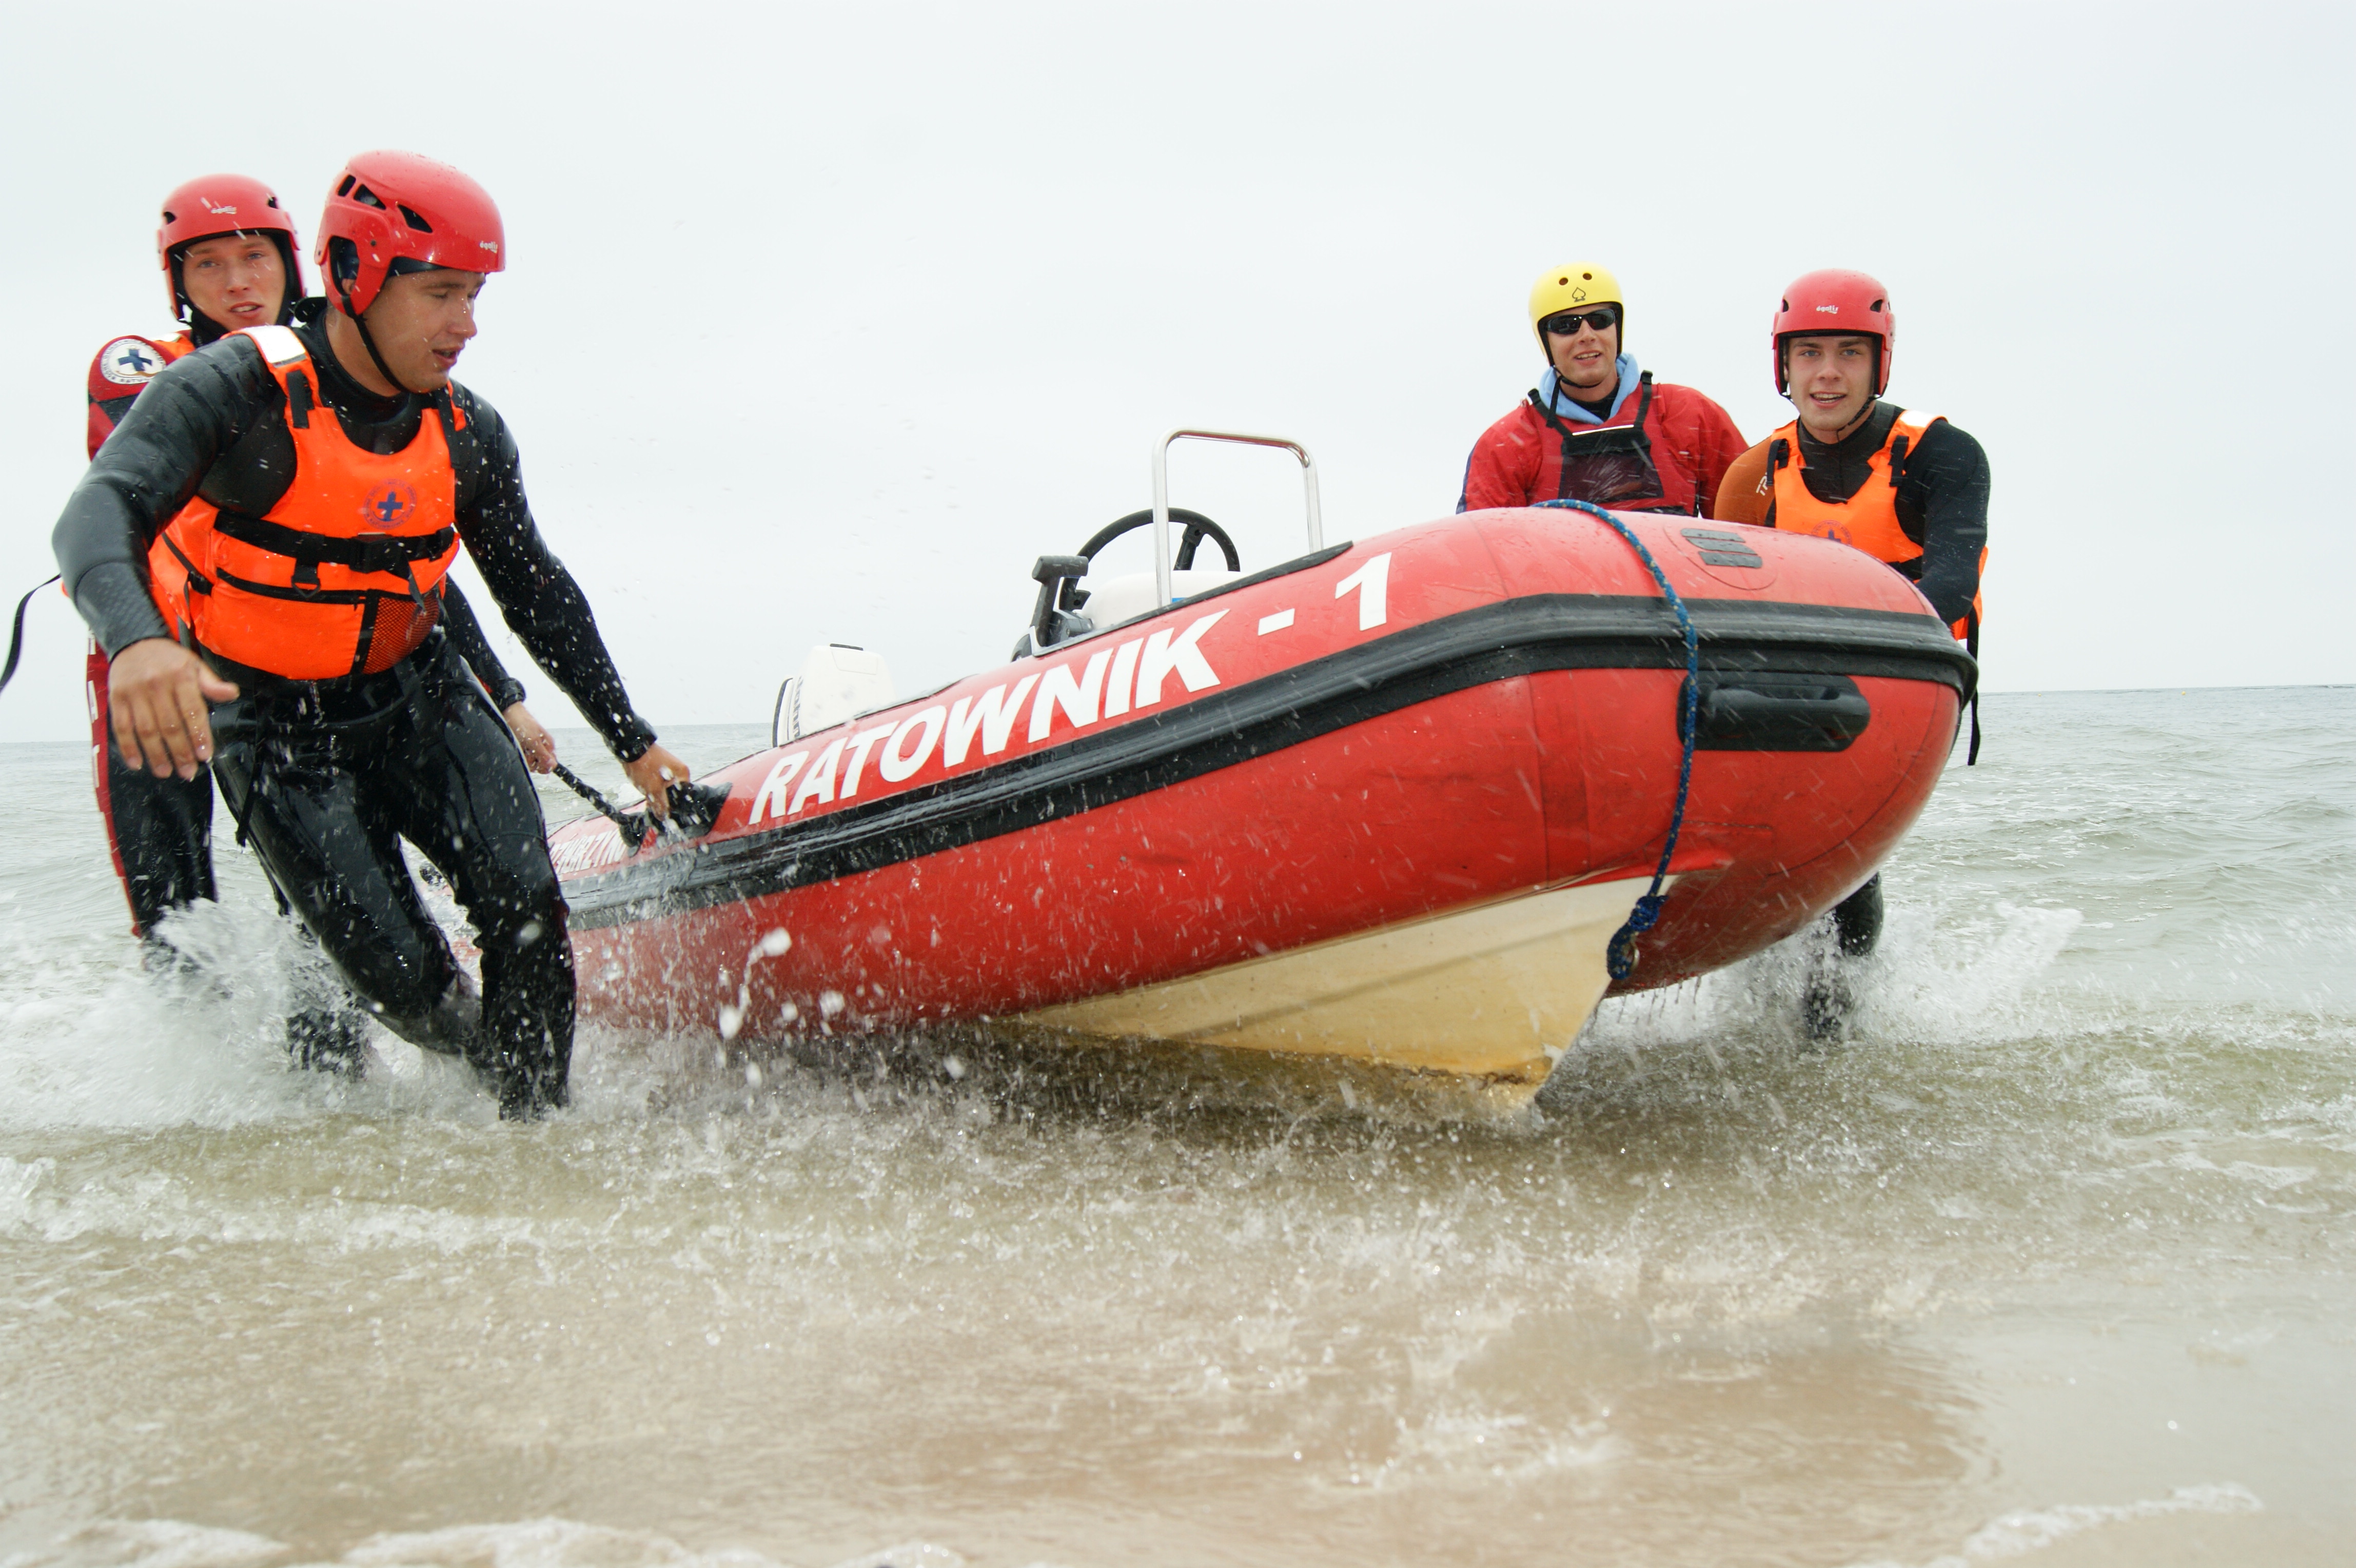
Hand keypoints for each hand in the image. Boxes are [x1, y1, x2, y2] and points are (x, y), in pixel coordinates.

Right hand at [109, 639, 238, 779]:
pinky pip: (121, 727)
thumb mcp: (194, 664)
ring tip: (165, 772)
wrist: (134, 641)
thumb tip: (232, 693)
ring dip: (156, 754)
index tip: (204, 755)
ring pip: (145, 730)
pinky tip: (137, 763)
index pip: (192, 711)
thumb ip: (211, 683)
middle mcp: (156, 685)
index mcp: (180, 677)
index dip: (199, 735)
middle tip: (187, 771)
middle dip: (180, 752)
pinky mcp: (116, 698)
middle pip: (169, 725)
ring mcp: (134, 693)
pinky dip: (128, 747)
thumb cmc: (168, 658)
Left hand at [502, 702, 556, 772]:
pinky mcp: (524, 747)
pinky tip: (516, 746)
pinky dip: (519, 754)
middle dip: (531, 761)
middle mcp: (542, 748)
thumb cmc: (522, 723)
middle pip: (540, 765)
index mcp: (549, 746)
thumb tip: (553, 766)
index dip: (542, 766)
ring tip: (520, 745)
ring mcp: (532, 748)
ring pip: (530, 762)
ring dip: (524, 757)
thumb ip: (543, 754)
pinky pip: (523, 757)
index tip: (534, 760)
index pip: (551, 765)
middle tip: (526, 750)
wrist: (508, 712)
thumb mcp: (533, 740)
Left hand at [621, 743, 691, 818]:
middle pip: (673, 794)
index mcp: (682, 774)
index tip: (663, 813)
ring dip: (656, 795)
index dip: (672, 807)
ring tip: (646, 794)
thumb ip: (660, 806)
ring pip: (664, 789)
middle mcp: (678, 771)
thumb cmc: (645, 765)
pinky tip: (644, 791)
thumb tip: (664, 818)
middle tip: (652, 805)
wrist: (629, 747)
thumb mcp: (653, 790)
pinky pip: (658, 783)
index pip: (682, 798)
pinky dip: (652, 789)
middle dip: (662, 801)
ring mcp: (668, 769)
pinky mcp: (659, 768)